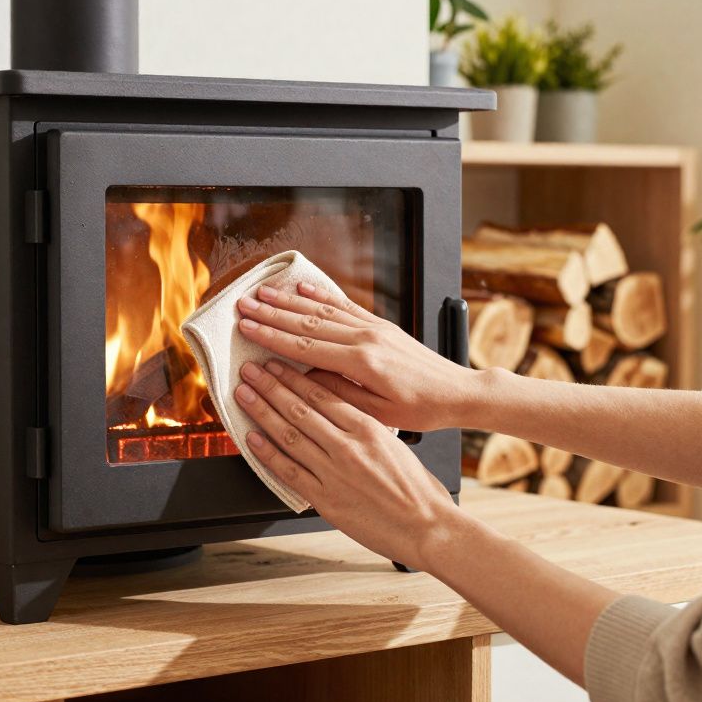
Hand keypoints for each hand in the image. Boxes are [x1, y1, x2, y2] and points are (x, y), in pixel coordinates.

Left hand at [234, 358, 461, 568]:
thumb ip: (364, 426)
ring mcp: (334, 473)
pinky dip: (268, 453)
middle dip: (270, 386)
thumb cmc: (417, 489)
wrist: (427, 526)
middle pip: (300, 409)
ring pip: (289, 435)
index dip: (293, 377)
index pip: (322, 395)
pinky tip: (252, 438)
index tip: (276, 364)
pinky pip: (290, 471)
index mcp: (368, 429)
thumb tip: (340, 410)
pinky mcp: (326, 499)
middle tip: (250, 370)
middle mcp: (348, 447)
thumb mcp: (394, 444)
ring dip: (262, 412)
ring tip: (244, 395)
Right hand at [236, 283, 478, 431]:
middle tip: (243, 304)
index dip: (272, 336)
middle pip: (308, 321)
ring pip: (323, 310)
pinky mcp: (381, 324)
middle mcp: (366, 337)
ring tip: (263, 293)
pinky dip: (322, 296)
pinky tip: (304, 289)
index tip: (246, 328)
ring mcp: (374, 327)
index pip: (305, 345)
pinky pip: (346, 305)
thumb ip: (340, 393)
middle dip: (271, 312)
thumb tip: (306, 379)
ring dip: (289, 301)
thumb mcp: (378, 413)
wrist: (458, 391)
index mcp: (362, 361)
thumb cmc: (422, 408)